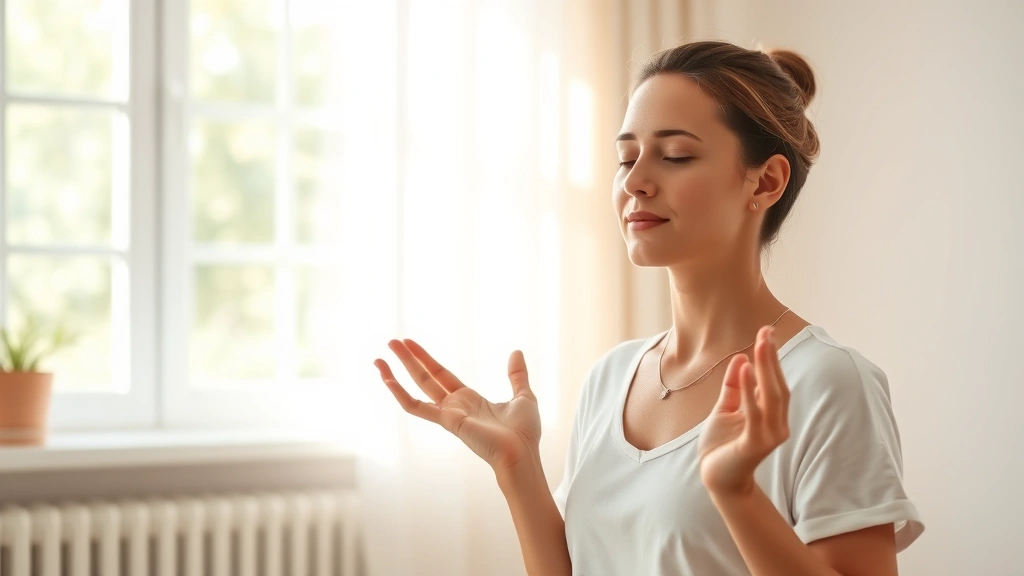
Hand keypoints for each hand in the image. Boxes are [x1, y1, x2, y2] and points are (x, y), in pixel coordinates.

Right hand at [375, 339, 541, 471]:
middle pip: (425, 377)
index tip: (411, 344)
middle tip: (392, 341)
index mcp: (469, 400)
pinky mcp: (446, 421)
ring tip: (380, 357)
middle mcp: (454, 406)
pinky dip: (399, 393)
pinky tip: (387, 379)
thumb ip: (516, 375)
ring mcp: (448, 414)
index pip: (441, 375)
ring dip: (397, 373)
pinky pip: (415, 406)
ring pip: (416, 389)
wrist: (522, 453)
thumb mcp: (523, 396)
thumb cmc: (524, 433)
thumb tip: (516, 352)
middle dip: (408, 359)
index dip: (426, 359)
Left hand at [698, 326, 789, 495]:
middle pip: (778, 385)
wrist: (715, 478)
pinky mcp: (755, 444)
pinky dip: (749, 390)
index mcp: (770, 415)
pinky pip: (754, 413)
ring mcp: (769, 435)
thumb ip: (733, 387)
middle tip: (766, 333)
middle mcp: (776, 424)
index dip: (772, 357)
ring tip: (760, 344)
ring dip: (766, 369)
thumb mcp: (725, 409)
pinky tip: (744, 369)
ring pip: (772, 397)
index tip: (766, 332)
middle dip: (772, 359)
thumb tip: (740, 358)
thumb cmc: (721, 446)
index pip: (775, 381)